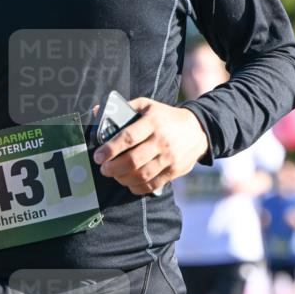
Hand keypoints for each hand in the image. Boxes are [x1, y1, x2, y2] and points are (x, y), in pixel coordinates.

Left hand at [93, 98, 208, 194]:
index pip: (128, 138)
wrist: (198, 130)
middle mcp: (161, 141)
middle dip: (113, 168)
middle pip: (133, 160)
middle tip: (104, 169)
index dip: (110, 149)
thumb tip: (97, 111)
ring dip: (123, 179)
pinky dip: (137, 187)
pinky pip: (152, 184)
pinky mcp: (174, 170)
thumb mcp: (148, 106)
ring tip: (115, 176)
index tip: (98, 156)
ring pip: (141, 175)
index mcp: (153, 122)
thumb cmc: (165, 117)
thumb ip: (124, 108)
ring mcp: (169, 157)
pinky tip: (129, 183)